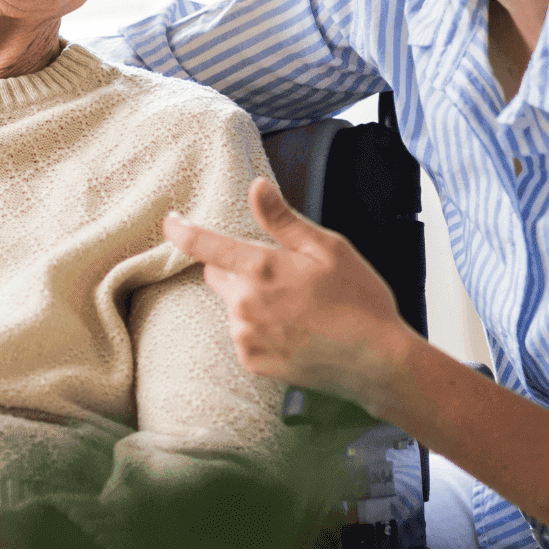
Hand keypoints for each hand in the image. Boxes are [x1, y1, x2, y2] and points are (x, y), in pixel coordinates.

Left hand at [162, 176, 411, 406]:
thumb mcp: (327, 247)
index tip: (170, 220)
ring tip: (297, 307)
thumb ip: (283, 219)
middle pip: (218, 274)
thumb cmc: (358, 298)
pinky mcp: (253, 361)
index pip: (205, 245)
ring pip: (233, 306)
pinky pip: (243, 334)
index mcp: (262, 269)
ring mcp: (247, 336)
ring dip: (251, 300)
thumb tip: (256, 186)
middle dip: (239, 268)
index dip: (181, 230)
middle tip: (282, 273)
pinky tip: (294, 330)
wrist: (377, 362)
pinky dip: (260, 328)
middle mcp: (245, 304)